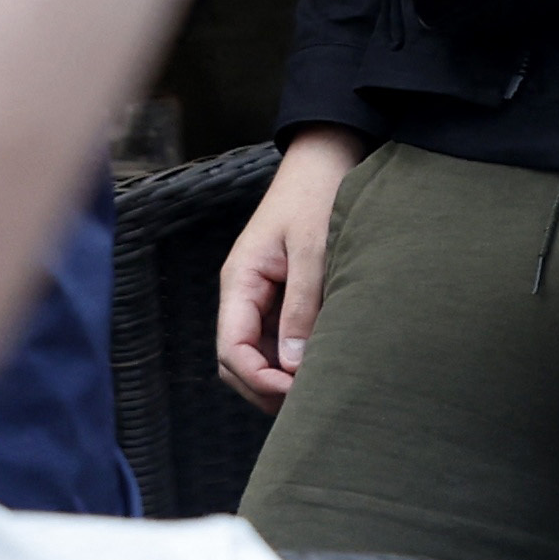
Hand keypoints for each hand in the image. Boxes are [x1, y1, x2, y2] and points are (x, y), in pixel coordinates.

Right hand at [212, 124, 358, 409]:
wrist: (328, 157)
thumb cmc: (318, 195)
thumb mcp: (314, 248)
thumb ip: (302, 305)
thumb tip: (293, 364)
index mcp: (239, 282)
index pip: (231, 349)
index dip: (257, 379)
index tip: (293, 392)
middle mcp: (244, 294)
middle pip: (238, 361)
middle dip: (265, 387)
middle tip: (309, 402)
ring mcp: (262, 296)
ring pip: (259, 353)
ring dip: (281, 376)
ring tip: (319, 389)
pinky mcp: (283, 294)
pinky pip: (279, 338)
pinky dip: (294, 357)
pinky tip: (322, 364)